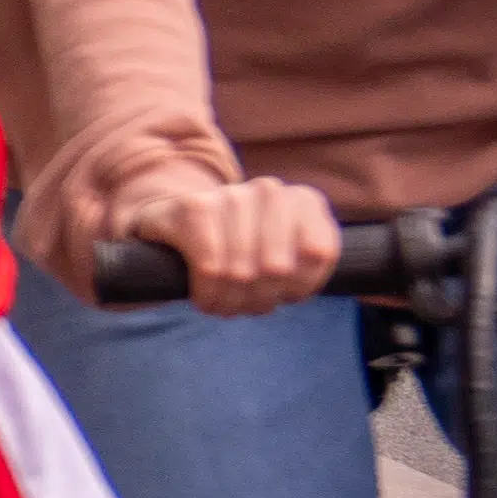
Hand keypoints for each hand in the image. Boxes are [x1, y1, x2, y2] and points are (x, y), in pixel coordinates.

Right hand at [131, 166, 343, 315]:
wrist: (177, 222)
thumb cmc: (239, 249)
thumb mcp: (285, 256)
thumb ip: (307, 268)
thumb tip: (293, 285)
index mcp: (303, 200)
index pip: (319, 253)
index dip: (300, 287)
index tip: (282, 295)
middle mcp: (270, 191)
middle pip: (277, 268)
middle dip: (260, 299)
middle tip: (246, 306)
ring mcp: (231, 195)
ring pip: (241, 272)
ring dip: (230, 302)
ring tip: (223, 306)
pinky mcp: (193, 208)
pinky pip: (210, 268)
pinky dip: (207, 294)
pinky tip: (203, 298)